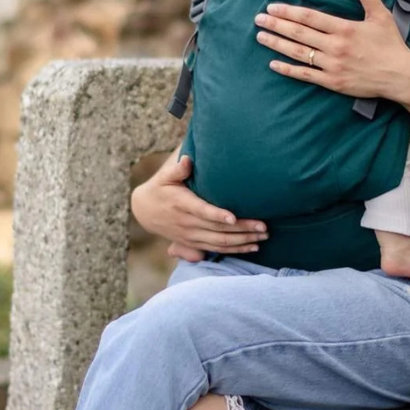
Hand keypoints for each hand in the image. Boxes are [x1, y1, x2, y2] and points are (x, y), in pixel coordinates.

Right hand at [131, 153, 267, 261]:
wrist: (145, 211)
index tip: (233, 217)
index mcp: (181, 204)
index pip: (202, 211)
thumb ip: (177, 169)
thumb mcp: (164, 177)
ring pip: (220, 242)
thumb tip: (187, 160)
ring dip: (243, 241)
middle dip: (242, 229)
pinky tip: (252, 247)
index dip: (217, 215)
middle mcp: (187, 223)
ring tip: (263, 237)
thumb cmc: (160, 189)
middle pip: (217, 229)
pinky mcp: (193, 244)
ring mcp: (191, 236)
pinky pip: (217, 250)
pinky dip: (235, 250)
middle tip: (263, 226)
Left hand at [253, 0, 409, 100]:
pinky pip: (305, 74)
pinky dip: (288, 69)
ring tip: (260, 37)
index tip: (272, 6)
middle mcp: (335, 46)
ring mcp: (332, 65)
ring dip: (277, 44)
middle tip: (258, 19)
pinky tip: (273, 63)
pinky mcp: (332, 82)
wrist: (400, 76)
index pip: (310, 17)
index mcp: (344, 28)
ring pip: (298, 53)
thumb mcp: (381, 16)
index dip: (289, 11)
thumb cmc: (391, 45)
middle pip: (299, 33)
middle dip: (276, 24)